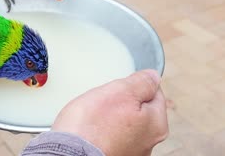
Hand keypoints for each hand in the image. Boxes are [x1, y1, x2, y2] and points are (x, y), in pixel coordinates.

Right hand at [52, 69, 167, 155]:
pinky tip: (90, 130)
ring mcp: (130, 151)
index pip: (154, 92)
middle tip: (103, 101)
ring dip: (110, 117)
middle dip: (121, 101)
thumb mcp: (119, 92)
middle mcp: (148, 142)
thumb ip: (141, 82)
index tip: (118, 88)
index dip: (134, 85)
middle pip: (138, 108)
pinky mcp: (112, 154)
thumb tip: (152, 77)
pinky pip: (109, 135)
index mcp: (156, 124)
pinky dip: (101, 131)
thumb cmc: (92, 126)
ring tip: (94, 117)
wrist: (68, 153)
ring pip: (122, 122)